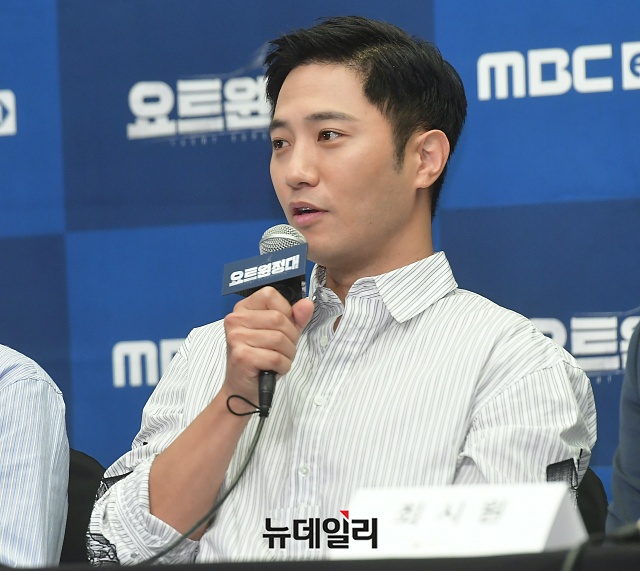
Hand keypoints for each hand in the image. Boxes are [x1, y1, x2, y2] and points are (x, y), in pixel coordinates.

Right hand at [222, 287, 313, 403]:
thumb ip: (295, 317)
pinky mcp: (241, 356)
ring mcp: (236, 338)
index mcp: (243, 308)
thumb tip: (307, 304)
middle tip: (284, 349)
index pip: (270, 295)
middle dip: (291, 337)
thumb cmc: (260, 358)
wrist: (242, 387)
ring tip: (280, 359)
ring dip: (288, 354)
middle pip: (278, 318)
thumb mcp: (280, 333)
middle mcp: (235, 319)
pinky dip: (283, 366)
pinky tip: (275, 369)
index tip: (283, 326)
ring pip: (279, 339)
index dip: (286, 311)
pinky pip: (276, 357)